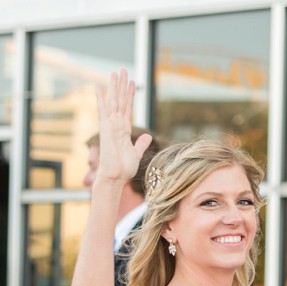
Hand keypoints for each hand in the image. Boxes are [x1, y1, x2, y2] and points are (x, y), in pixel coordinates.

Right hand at [94, 69, 152, 185]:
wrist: (115, 175)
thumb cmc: (124, 167)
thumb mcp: (136, 153)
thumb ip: (141, 143)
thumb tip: (147, 135)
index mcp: (124, 129)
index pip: (128, 108)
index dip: (130, 95)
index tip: (133, 83)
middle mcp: (116, 124)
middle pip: (120, 100)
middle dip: (122, 85)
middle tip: (123, 70)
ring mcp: (110, 125)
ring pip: (113, 101)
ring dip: (115, 86)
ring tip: (116, 72)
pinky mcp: (105, 127)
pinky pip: (103, 109)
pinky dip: (101, 97)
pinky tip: (99, 85)